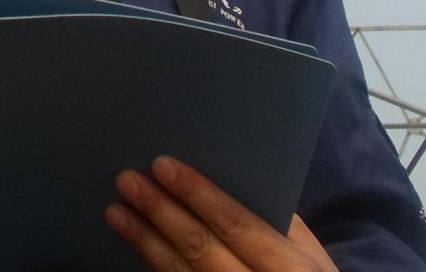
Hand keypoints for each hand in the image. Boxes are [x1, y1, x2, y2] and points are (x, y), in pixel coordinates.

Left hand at [107, 156, 338, 271]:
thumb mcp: (308, 253)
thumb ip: (276, 219)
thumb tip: (231, 174)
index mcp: (286, 266)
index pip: (235, 223)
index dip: (197, 193)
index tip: (162, 164)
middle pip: (200, 248)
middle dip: (160, 211)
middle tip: (127, 181)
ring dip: (144, 240)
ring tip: (117, 212)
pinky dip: (153, 266)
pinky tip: (136, 244)